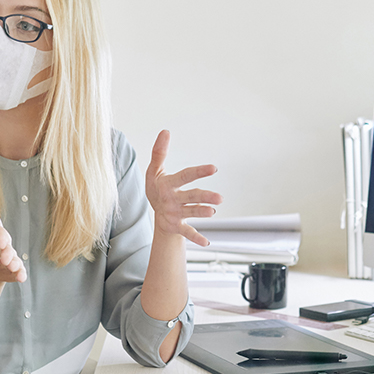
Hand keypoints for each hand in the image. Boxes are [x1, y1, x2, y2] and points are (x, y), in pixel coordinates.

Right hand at [146, 130, 221, 245]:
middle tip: (220, 198)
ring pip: (190, 213)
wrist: (153, 213)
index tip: (214, 168)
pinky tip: (207, 242)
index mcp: (167, 185)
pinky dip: (196, 238)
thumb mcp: (154, 170)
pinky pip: (187, 232)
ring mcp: (175, 214)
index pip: (185, 177)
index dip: (198, 172)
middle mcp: (171, 200)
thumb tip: (165, 131)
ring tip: (213, 211)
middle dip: (204, 197)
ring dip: (201, 213)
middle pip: (190, 197)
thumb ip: (159, 152)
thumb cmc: (157, 187)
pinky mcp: (176, 226)